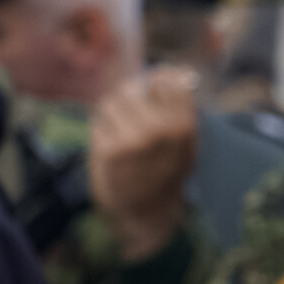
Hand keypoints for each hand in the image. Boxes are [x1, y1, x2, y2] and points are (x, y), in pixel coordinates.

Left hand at [89, 68, 200, 263]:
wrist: (147, 212)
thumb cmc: (166, 173)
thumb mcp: (186, 142)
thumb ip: (181, 108)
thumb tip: (175, 70)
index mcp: (183, 124)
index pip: (166, 79)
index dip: (155, 79)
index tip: (151, 89)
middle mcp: (158, 129)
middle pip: (131, 88)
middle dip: (126, 99)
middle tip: (129, 115)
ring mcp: (131, 139)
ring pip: (109, 103)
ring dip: (110, 114)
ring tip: (119, 132)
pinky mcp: (107, 150)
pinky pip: (97, 124)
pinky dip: (100, 132)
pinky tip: (110, 147)